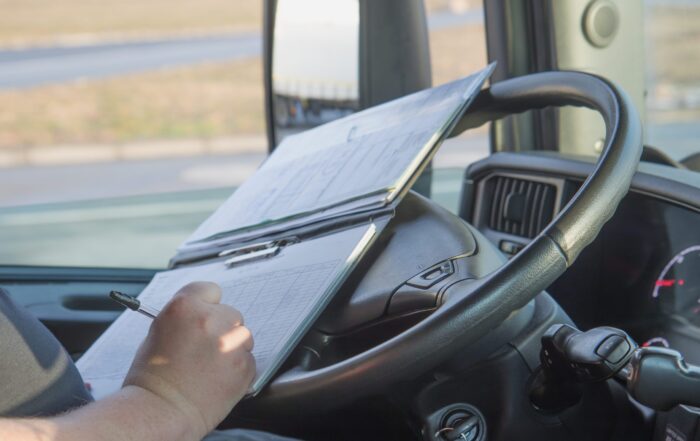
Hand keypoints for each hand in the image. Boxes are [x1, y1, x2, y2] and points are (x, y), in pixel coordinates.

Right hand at [123, 282, 254, 437]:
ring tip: (209, 366)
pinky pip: (248, 359)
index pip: (209, 289)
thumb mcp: (158, 332)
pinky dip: (237, 368)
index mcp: (185, 307)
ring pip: (241, 335)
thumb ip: (184, 317)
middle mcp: (211, 320)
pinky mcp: (245, 365)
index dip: (206, 303)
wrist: (161, 412)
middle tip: (204, 348)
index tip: (206, 313)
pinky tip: (217, 379)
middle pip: (230, 313)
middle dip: (221, 328)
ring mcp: (231, 343)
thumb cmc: (152, 377)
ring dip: (231, 346)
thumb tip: (201, 313)